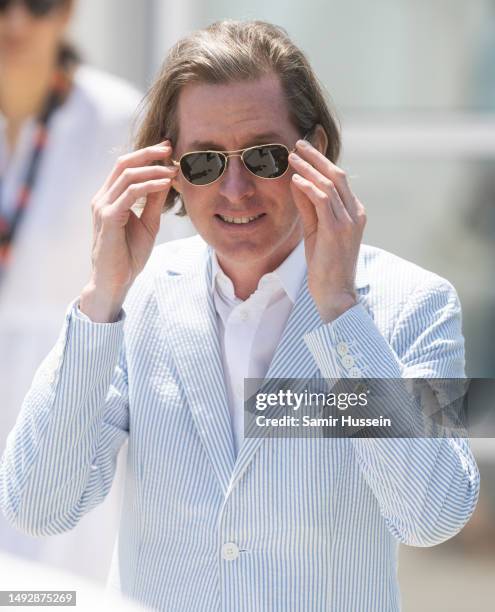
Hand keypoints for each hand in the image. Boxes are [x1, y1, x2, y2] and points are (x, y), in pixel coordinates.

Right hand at [79, 141, 177, 321]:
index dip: (146, 154)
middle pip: (123, 163)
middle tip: (170, 148)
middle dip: (148, 153)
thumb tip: (167, 180)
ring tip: (174, 170)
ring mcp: (103, 207)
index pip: (125, 166)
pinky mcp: (108, 217)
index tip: (168, 149)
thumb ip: (154, 202)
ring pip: (127, 175)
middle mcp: (102, 198)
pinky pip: (130, 193)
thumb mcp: (148, 224)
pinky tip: (165, 184)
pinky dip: (149, 185)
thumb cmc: (129, 255)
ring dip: (153, 169)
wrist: (115, 281)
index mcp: (109, 197)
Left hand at [289, 138, 365, 322]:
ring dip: (309, 169)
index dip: (320, 163)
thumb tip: (297, 181)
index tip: (303, 151)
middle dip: (317, 158)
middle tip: (298, 144)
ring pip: (330, 185)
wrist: (335, 292)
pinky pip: (323, 202)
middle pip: (337, 175)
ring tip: (291, 158)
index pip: (338, 180)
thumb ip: (308, 206)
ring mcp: (349, 221)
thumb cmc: (324, 265)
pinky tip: (295, 179)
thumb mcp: (315, 230)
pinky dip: (309, 188)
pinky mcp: (338, 230)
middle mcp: (355, 213)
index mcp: (353, 212)